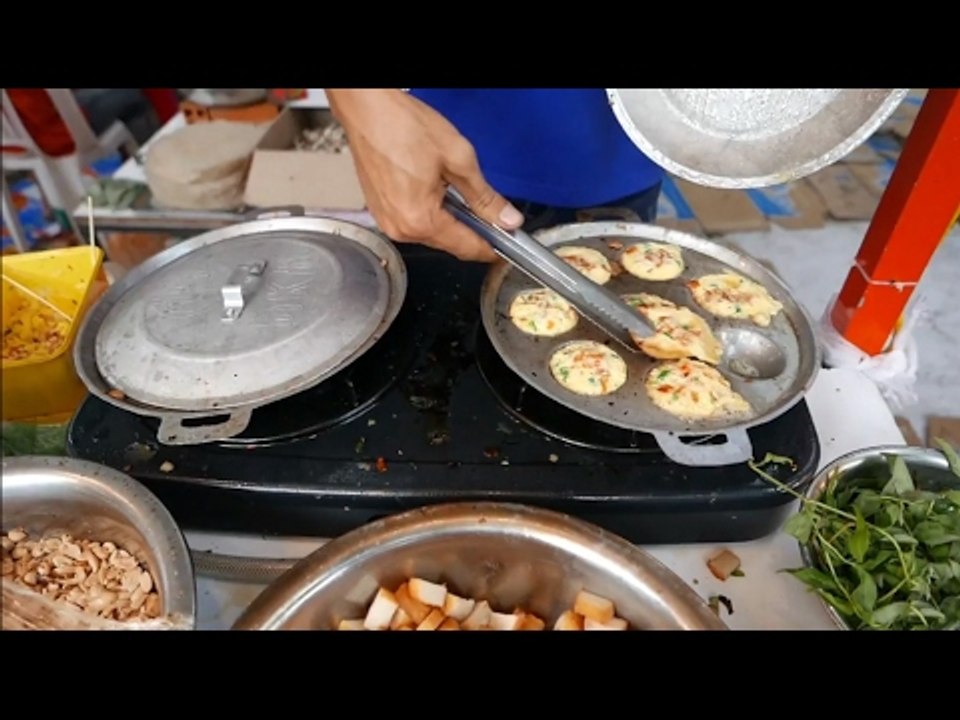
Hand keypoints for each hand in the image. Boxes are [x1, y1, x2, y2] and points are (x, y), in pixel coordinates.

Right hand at [327, 89, 522, 261]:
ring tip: (455, 190)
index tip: (507, 244)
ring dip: (450, 220)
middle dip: (472, 232)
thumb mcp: (458, 159)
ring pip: (432, 233)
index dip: (491, 249)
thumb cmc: (402, 125)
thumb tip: (506, 219)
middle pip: (449, 244)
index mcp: (420, 220)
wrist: (367, 109)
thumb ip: (485, 197)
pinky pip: (413, 221)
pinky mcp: (380, 210)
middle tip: (491, 212)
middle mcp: (400, 228)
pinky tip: (435, 189)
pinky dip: (430, 212)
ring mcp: (387, 221)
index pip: (466, 248)